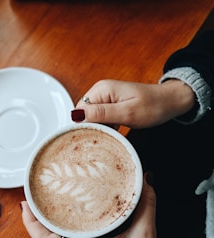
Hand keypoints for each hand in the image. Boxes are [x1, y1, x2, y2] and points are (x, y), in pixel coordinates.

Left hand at [21, 173, 158, 237]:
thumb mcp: (144, 232)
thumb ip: (145, 204)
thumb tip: (145, 179)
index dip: (32, 223)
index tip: (26, 205)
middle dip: (35, 218)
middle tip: (32, 196)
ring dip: (44, 223)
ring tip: (42, 202)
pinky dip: (56, 228)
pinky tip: (60, 216)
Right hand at [73, 79, 194, 127]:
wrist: (170, 102)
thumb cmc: (153, 106)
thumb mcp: (127, 113)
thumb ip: (101, 114)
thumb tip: (75, 115)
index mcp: (102, 90)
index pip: (79, 110)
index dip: (82, 126)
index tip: (93, 138)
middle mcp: (101, 91)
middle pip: (84, 114)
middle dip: (91, 127)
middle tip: (104, 139)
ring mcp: (107, 97)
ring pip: (92, 117)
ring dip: (99, 128)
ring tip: (111, 136)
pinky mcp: (112, 104)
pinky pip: (102, 118)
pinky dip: (106, 126)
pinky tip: (114, 132)